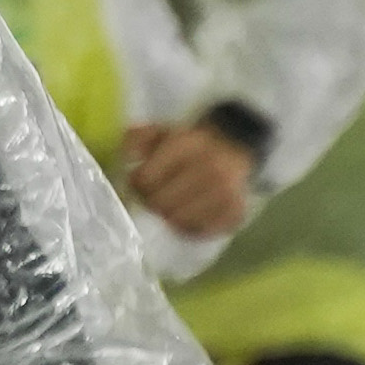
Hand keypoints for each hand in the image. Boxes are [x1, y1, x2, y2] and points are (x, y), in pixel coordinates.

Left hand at [116, 121, 257, 239]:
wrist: (233, 150)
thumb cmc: (190, 146)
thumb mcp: (163, 132)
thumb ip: (138, 138)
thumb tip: (128, 154)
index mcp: (190, 145)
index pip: (147, 178)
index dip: (136, 184)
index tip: (139, 182)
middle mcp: (212, 169)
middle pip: (160, 203)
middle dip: (151, 202)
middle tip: (152, 197)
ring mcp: (227, 193)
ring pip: (177, 220)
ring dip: (168, 216)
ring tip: (169, 205)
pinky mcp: (235, 214)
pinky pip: (198, 232)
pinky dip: (188, 227)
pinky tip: (186, 214)